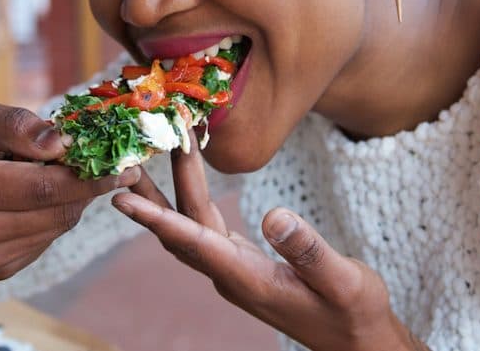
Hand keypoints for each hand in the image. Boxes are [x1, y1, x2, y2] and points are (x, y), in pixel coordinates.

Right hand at [0, 99, 164, 277]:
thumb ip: (13, 123)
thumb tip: (60, 142)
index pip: (41, 185)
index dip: (88, 174)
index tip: (122, 160)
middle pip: (55, 209)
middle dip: (90, 185)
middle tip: (116, 165)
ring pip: (57, 226)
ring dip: (74, 199)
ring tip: (69, 174)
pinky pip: (46, 241)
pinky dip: (55, 217)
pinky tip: (42, 200)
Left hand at [112, 140, 427, 350]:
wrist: (357, 341)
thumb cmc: (354, 312)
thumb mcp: (343, 280)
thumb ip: (308, 250)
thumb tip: (274, 216)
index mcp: (249, 279)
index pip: (194, 243)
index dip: (157, 219)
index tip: (122, 198)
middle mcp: (231, 276)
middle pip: (183, 227)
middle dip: (157, 188)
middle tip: (136, 148)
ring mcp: (234, 270)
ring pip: (189, 227)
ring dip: (168, 192)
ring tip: (144, 156)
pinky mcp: (242, 263)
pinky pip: (204, 229)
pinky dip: (190, 201)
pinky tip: (186, 179)